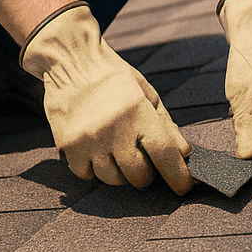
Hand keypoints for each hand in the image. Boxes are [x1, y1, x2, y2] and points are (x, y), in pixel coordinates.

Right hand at [20, 2, 192, 193]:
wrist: (73, 63)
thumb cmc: (116, 79)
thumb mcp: (147, 94)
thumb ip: (166, 124)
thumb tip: (184, 153)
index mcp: (139, 113)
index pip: (164, 154)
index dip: (177, 175)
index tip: (184, 187)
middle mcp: (114, 129)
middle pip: (138, 174)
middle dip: (146, 175)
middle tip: (146, 164)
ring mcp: (89, 140)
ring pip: (112, 179)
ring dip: (121, 174)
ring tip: (120, 155)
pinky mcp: (68, 146)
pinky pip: (86, 175)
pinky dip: (95, 170)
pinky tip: (98, 153)